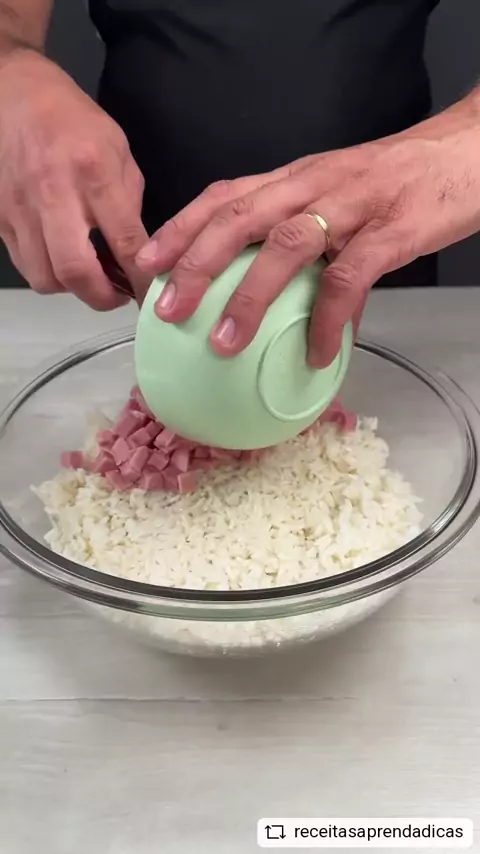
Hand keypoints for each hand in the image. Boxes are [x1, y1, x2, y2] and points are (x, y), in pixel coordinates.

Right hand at [0, 50, 149, 308]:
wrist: (11, 94)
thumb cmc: (71, 120)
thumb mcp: (117, 148)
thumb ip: (129, 202)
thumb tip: (138, 252)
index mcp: (92, 170)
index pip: (123, 240)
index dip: (141, 277)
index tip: (150, 294)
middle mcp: (53, 192)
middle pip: (75, 270)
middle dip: (101, 297)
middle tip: (117, 296)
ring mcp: (20, 208)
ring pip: (45, 277)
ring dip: (72, 289)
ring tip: (89, 277)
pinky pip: (25, 265)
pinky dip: (48, 274)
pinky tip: (62, 260)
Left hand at [137, 91, 479, 366]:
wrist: (470, 151)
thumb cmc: (404, 180)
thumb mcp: (349, 202)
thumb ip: (318, 250)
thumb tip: (302, 315)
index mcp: (299, 177)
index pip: (227, 194)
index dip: (182, 226)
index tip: (149, 261)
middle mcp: (315, 184)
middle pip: (239, 217)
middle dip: (195, 263)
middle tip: (167, 309)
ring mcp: (352, 205)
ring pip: (284, 245)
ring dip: (247, 295)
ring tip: (223, 342)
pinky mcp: (392, 229)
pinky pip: (348, 279)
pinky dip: (327, 320)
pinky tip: (317, 355)